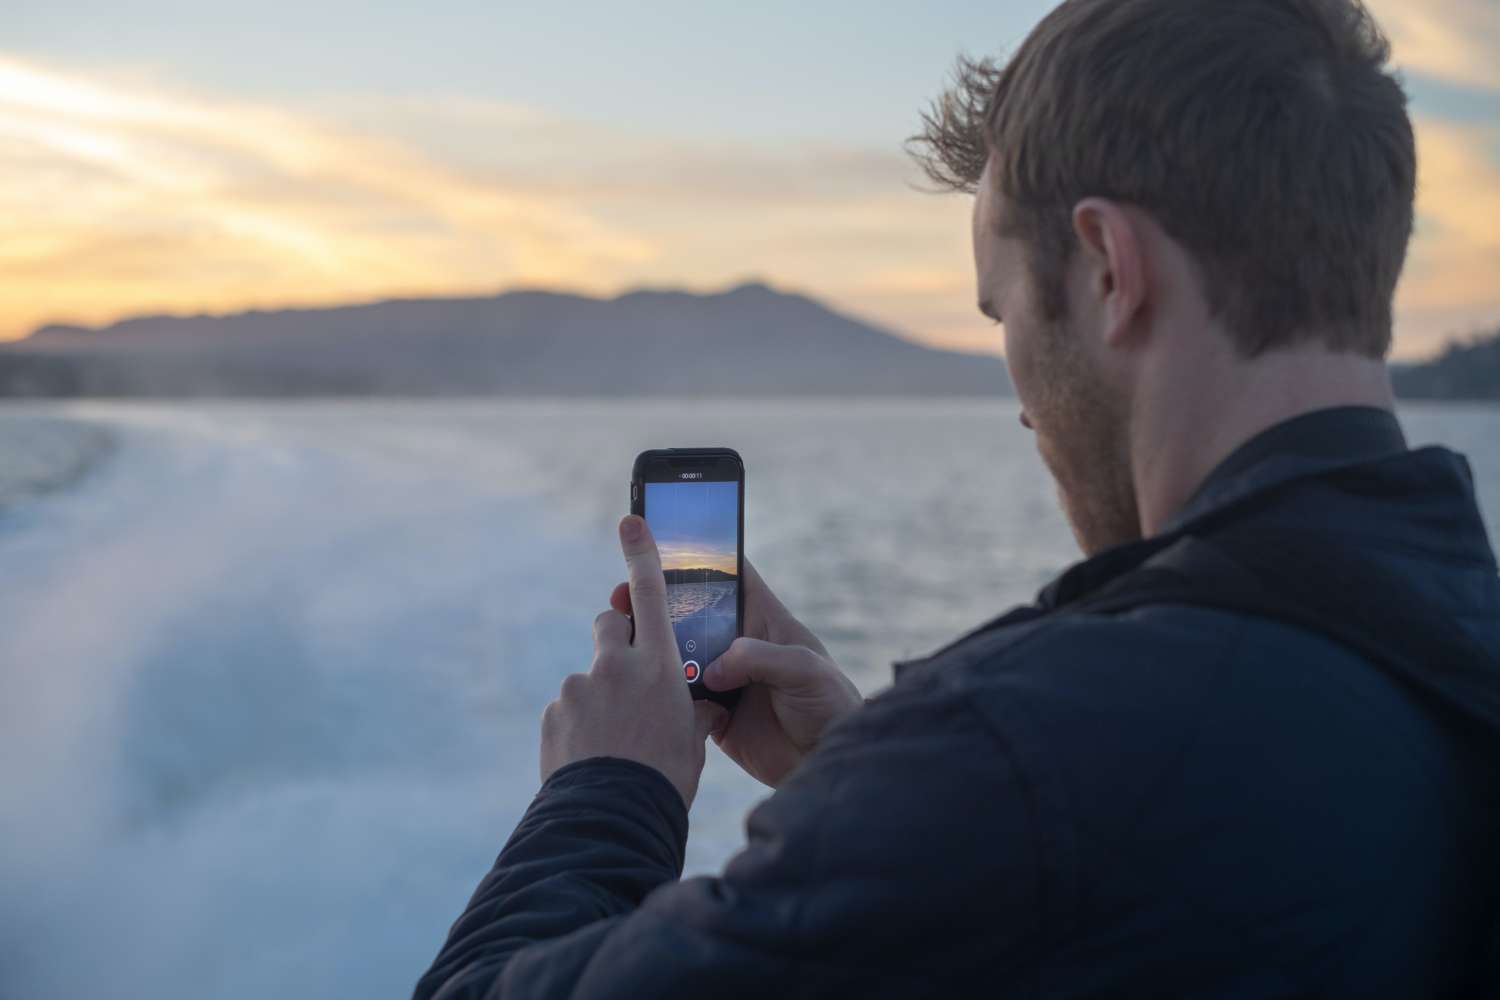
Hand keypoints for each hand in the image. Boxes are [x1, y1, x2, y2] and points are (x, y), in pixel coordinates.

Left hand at [540, 514, 723, 810]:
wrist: (611, 819)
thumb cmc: (665, 780)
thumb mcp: (693, 741)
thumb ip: (692, 711)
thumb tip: (701, 706)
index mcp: (659, 666)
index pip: (649, 594)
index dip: (641, 554)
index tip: (631, 520)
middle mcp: (615, 666)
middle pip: (609, 624)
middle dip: (617, 638)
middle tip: (629, 672)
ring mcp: (578, 688)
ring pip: (590, 677)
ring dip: (600, 697)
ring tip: (613, 743)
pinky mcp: (553, 713)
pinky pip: (569, 709)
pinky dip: (580, 726)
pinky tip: (593, 758)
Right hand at [610, 557, 861, 788]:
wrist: (826, 762)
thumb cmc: (829, 705)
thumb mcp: (804, 669)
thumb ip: (760, 658)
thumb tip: (713, 670)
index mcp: (766, 622)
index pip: (733, 577)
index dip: (702, 559)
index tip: (664, 545)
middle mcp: (740, 646)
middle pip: (694, 614)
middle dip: (659, 602)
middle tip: (623, 595)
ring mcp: (725, 680)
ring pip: (680, 655)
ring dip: (653, 647)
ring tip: (621, 636)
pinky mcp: (714, 715)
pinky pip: (681, 698)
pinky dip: (661, 692)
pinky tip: (637, 685)